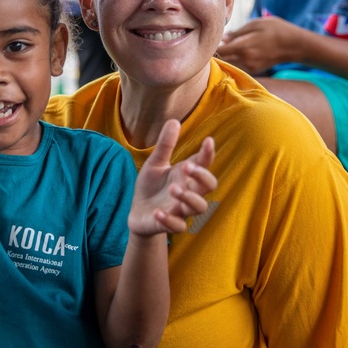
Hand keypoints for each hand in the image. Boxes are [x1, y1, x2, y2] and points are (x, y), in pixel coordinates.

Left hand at [128, 119, 216, 235]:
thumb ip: (165, 145)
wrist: (138, 213)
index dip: (208, 154)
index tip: (208, 141)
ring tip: (173, 188)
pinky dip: (169, 220)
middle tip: (187, 166)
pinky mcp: (170, 225)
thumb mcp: (154, 164)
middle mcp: (189, 192)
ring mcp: (181, 210)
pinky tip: (157, 212)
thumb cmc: (151, 187)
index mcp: (186, 175)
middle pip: (209, 186)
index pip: (204, 164)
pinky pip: (178, 226)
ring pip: (199, 207)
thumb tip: (174, 120)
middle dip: (202, 177)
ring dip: (188, 198)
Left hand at [217, 16, 305, 73]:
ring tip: (229, 46)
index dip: (214, 45)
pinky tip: (240, 52)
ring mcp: (250, 66)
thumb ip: (238, 31)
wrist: (295, 45)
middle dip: (220, 52)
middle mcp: (245, 59)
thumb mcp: (257, 24)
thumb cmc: (276, 30)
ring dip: (228, 57)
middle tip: (218, 43)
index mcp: (244, 46)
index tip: (212, 39)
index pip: (220, 50)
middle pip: (224, 58)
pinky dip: (236, 60)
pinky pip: (239, 66)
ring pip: (231, 63)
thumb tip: (224, 37)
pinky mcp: (254, 70)